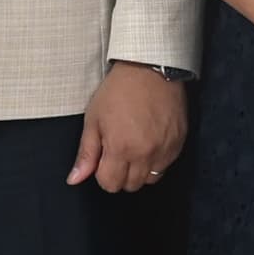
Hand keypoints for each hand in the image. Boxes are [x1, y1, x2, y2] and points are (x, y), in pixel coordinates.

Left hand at [72, 64, 187, 190]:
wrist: (150, 68)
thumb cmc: (118, 91)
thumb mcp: (94, 119)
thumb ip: (86, 154)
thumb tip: (74, 179)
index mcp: (120, 149)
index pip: (110, 184)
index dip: (103, 174)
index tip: (104, 159)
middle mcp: (145, 154)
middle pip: (131, 186)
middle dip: (121, 174)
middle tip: (118, 151)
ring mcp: (164, 149)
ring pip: (151, 179)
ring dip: (140, 171)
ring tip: (135, 149)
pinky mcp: (179, 142)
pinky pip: (166, 165)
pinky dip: (156, 161)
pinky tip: (150, 142)